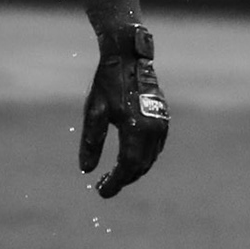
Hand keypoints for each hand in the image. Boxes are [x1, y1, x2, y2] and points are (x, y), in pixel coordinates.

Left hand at [81, 23, 168, 197]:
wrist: (128, 56)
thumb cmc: (108, 82)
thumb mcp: (94, 111)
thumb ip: (91, 142)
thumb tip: (86, 170)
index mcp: (136, 129)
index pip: (127, 167)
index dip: (115, 182)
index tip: (101, 192)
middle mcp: (154, 130)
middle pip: (140, 166)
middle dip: (123, 179)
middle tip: (103, 185)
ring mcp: (162, 124)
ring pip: (149, 158)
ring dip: (133, 170)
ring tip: (113, 175)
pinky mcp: (163, 118)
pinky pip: (155, 147)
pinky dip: (143, 158)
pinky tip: (128, 159)